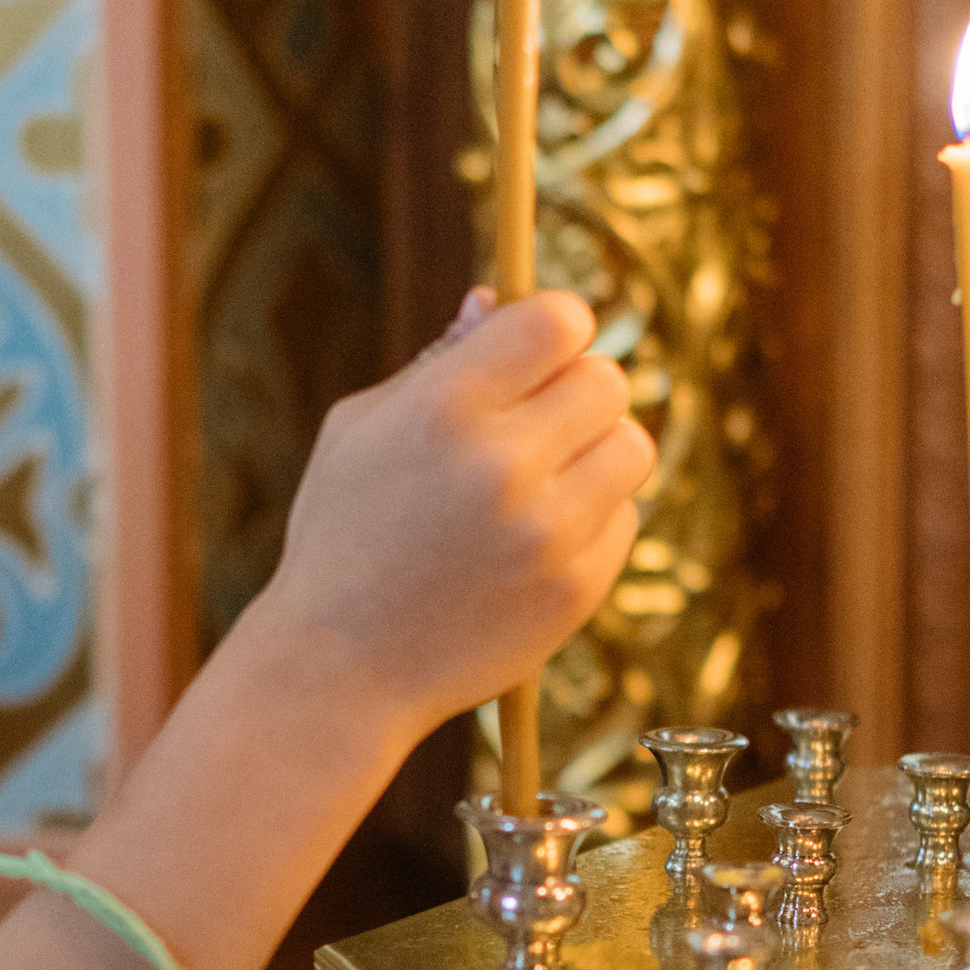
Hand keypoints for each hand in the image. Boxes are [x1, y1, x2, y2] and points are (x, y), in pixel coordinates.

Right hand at [256, 287, 652, 749]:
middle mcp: (504, 464)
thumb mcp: (360, 432)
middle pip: (608, 379)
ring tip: (543, 480)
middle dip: (578, 391)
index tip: (543, 348)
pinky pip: (625, 519)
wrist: (337, 669)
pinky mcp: (576, 589)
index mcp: (445, 408)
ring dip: (596, 454)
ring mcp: (548, 532)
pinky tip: (532, 543)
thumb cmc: (343, 536)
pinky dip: (591, 521)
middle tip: (540, 421)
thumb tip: (499, 300)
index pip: (558, 320)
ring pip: (633, 447)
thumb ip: (437, 362)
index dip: (557, 326)